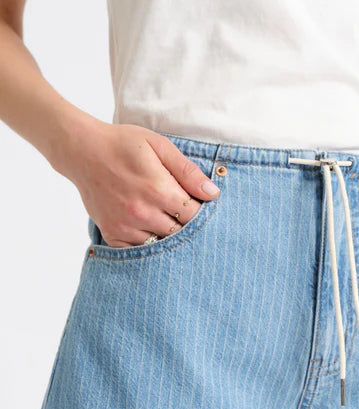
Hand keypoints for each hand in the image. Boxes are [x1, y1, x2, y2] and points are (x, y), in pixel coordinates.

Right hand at [53, 118, 220, 246]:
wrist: (82, 151)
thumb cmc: (123, 145)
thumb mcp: (159, 146)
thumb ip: (187, 171)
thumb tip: (213, 193)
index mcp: (158, 189)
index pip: (195, 215)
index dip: (201, 212)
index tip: (199, 205)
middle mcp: (142, 212)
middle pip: (181, 233)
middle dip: (187, 226)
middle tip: (183, 214)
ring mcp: (125, 226)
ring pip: (162, 245)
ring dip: (168, 236)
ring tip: (165, 219)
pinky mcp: (113, 234)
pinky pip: (139, 250)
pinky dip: (148, 242)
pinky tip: (148, 228)